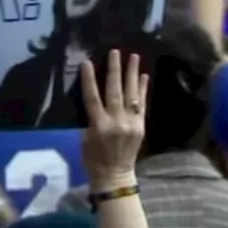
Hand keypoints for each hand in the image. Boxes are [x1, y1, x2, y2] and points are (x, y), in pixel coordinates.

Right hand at [80, 50, 147, 187]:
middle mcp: (116, 122)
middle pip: (114, 91)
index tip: (87, 62)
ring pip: (131, 94)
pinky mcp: (141, 126)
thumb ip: (90, 118)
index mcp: (98, 126)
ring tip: (134, 57)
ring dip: (132, 74)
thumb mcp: (84, 139)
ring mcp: (131, 123)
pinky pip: (142, 105)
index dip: (89, 79)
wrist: (114, 175)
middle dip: (114, 70)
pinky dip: (143, 90)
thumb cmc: (93, 158)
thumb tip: (93, 97)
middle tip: (115, 52)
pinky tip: (143, 76)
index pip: (92, 97)